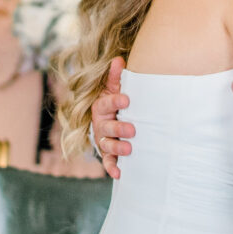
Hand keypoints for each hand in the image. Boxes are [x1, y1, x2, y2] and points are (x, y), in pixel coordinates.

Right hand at [91, 57, 134, 179]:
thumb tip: (119, 59)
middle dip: (118, 129)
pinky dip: (111, 168)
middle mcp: (100, 124)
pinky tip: (120, 174)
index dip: (115, 101)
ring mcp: (103, 139)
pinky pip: (107, 162)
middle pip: (106, 127)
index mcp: (101, 106)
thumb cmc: (118, 102)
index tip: (126, 99)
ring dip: (116, 148)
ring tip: (129, 149)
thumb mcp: (115, 88)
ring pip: (106, 145)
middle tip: (132, 130)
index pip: (106, 103)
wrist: (114, 118)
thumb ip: (116, 76)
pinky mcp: (108, 153)